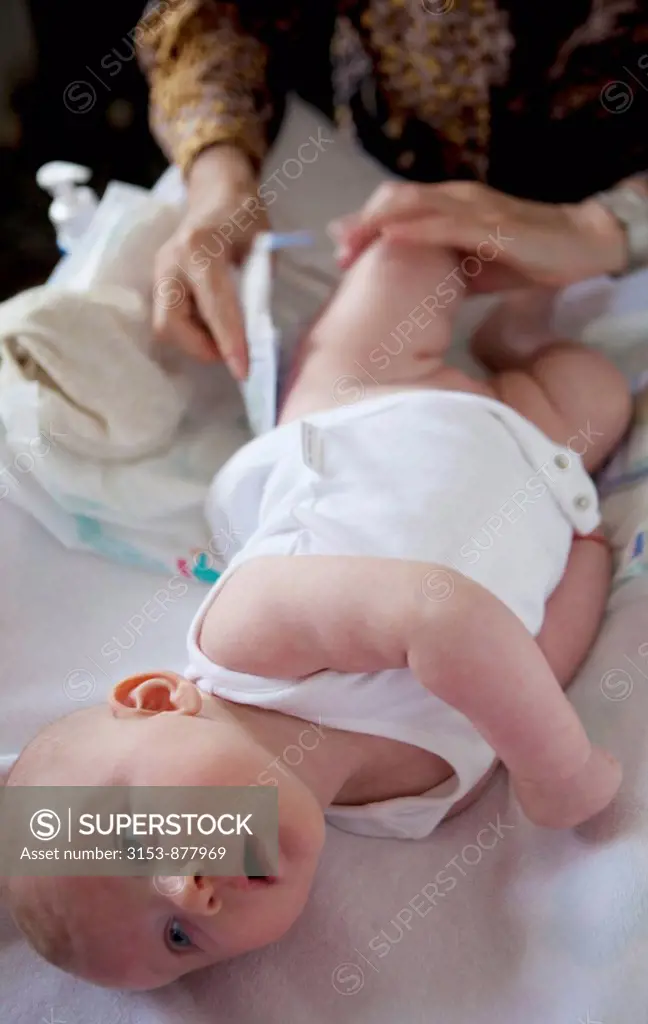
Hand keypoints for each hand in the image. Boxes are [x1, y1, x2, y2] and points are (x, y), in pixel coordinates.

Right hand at [152, 145, 269, 378]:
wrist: (217, 192)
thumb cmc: (245, 217)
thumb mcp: (263, 247)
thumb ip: (258, 288)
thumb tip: (256, 334)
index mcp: (200, 247)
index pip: (214, 306)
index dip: (229, 342)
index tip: (243, 371)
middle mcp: (171, 261)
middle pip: (171, 324)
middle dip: (201, 348)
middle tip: (233, 353)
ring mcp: (159, 271)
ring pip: (166, 326)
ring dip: (195, 342)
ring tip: (224, 338)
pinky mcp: (158, 281)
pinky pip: (168, 318)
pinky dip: (191, 331)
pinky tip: (212, 325)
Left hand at [328, 181, 627, 290]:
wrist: (580, 245)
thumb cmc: (523, 256)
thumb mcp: (469, 263)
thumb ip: (435, 262)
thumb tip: (398, 277)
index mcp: (450, 205)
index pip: (397, 204)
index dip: (364, 223)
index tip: (339, 250)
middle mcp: (458, 198)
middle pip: (397, 198)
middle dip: (363, 224)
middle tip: (338, 253)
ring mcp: (475, 208)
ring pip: (416, 204)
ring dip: (378, 224)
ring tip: (350, 244)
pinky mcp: (494, 226)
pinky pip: (449, 223)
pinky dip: (417, 228)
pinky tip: (393, 236)